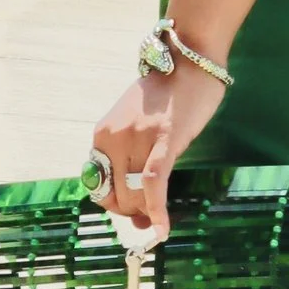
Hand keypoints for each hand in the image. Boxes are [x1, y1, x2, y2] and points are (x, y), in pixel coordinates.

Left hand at [88, 53, 225, 239]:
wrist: (190, 59)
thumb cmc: (168, 93)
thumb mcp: (136, 123)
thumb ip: (130, 155)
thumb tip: (136, 194)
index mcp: (103, 134)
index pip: (99, 187)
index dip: (115, 207)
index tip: (132, 213)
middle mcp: (114, 138)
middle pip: (117, 195)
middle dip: (132, 213)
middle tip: (148, 220)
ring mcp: (137, 138)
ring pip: (134, 194)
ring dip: (145, 214)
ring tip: (158, 222)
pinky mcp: (163, 140)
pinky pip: (154, 183)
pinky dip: (157, 210)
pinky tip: (162, 228)